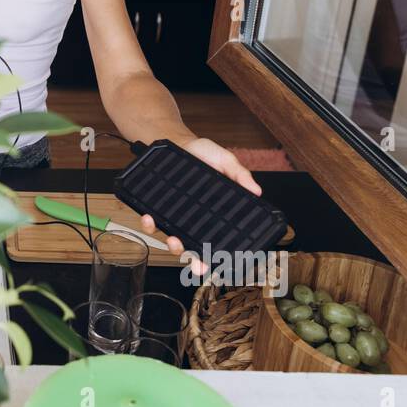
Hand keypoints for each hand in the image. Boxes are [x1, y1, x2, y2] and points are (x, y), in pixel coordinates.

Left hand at [139, 137, 261, 276]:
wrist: (178, 142)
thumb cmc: (203, 153)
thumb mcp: (226, 161)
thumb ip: (240, 175)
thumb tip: (257, 191)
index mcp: (212, 213)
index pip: (217, 239)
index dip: (217, 255)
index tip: (220, 264)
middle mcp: (194, 219)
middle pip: (195, 247)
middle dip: (195, 261)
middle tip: (198, 263)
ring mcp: (176, 216)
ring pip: (173, 240)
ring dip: (173, 245)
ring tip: (174, 239)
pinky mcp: (158, 208)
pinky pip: (152, 223)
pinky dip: (150, 224)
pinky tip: (150, 217)